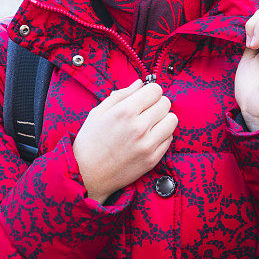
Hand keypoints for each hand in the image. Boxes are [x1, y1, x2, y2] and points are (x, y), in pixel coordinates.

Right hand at [72, 80, 176, 203]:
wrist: (86, 175)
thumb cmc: (89, 141)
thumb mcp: (98, 112)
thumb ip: (121, 94)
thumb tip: (140, 83)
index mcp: (125, 111)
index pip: (155, 90)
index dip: (150, 91)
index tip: (144, 97)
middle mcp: (139, 127)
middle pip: (166, 103)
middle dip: (156, 103)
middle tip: (145, 110)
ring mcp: (148, 145)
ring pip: (172, 120)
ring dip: (163, 119)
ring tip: (149, 123)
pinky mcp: (153, 160)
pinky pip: (169, 139)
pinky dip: (162, 135)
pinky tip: (148, 137)